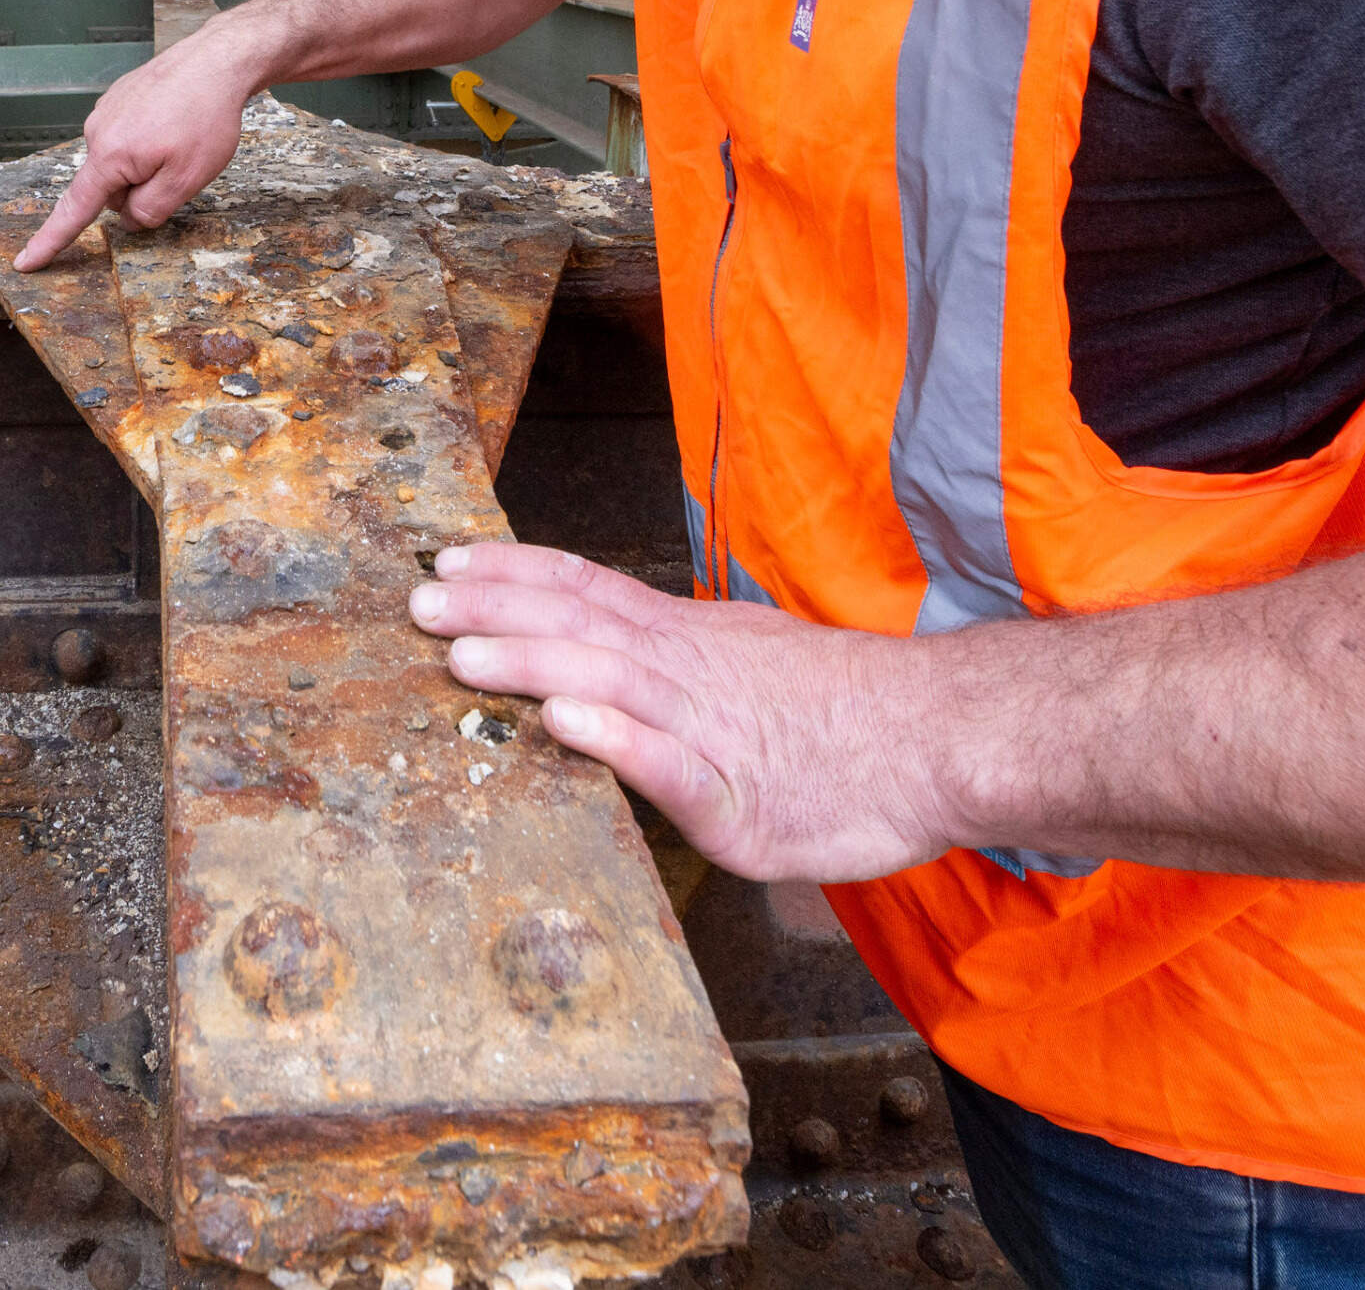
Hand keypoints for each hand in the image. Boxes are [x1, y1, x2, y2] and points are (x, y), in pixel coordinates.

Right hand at [12, 29, 276, 268]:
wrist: (216, 59)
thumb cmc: (204, 118)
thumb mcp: (186, 180)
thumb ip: (150, 209)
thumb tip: (128, 218)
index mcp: (109, 156)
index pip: (73, 210)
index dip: (50, 241)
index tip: (24, 263)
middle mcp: (97, 131)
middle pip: (110, 188)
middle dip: (140, 190)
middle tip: (181, 167)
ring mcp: (106, 111)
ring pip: (122, 163)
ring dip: (147, 164)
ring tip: (182, 139)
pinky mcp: (119, 98)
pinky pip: (128, 137)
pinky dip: (149, 141)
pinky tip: (175, 123)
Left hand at [411, 542, 965, 882]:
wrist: (946, 741)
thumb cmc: (850, 714)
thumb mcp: (751, 663)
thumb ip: (677, 663)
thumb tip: (607, 661)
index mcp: (690, 643)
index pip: (591, 592)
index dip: (517, 575)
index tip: (451, 559)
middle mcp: (691, 673)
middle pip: (582, 628)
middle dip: (496, 613)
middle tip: (418, 602)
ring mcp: (713, 733)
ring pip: (613, 684)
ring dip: (534, 663)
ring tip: (464, 655)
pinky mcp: (741, 804)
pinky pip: (672, 767)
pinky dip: (617, 738)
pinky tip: (567, 722)